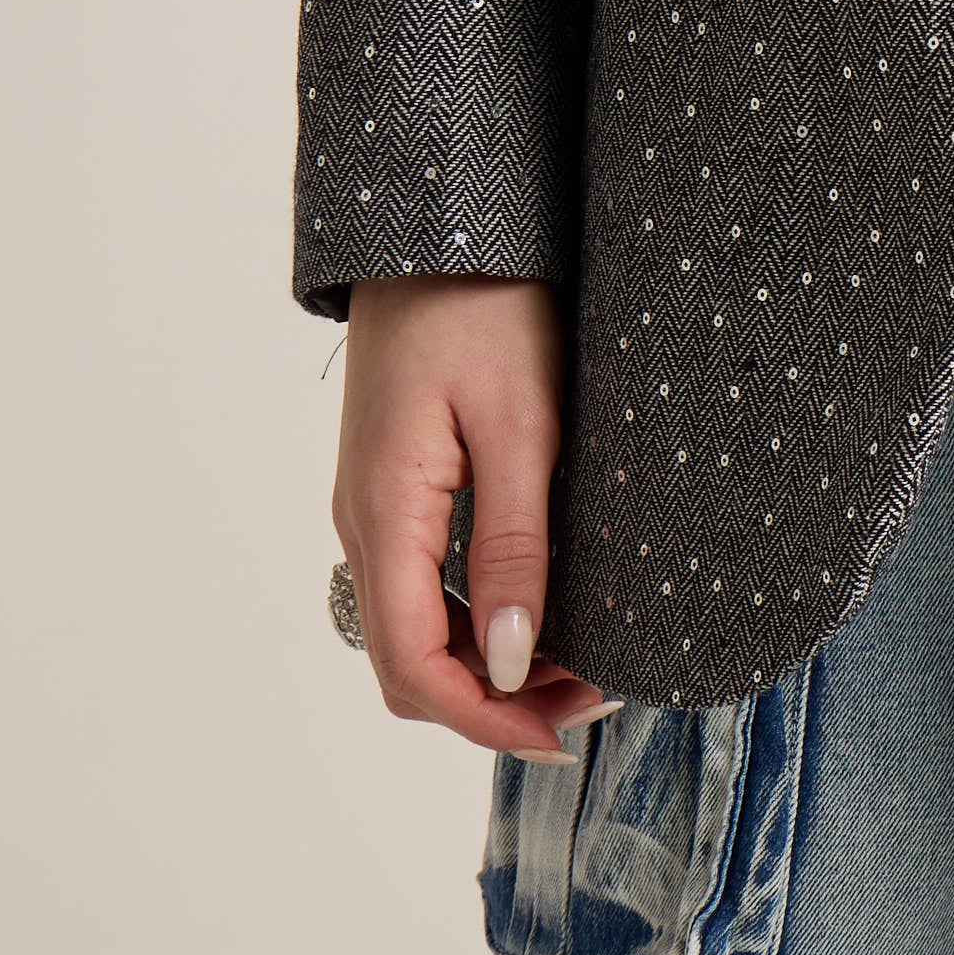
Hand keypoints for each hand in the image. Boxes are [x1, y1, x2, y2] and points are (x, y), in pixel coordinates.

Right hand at [332, 279, 612, 760]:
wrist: (441, 219)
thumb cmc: (485, 306)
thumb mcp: (519, 424)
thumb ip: (512, 545)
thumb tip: (509, 660)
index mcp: (385, 513)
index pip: (413, 666)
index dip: (483, 719)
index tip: (559, 735)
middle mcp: (365, 521)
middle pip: (409, 660)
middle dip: (492, 699)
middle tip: (588, 696)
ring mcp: (374, 501)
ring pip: (416, 624)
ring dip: (488, 659)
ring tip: (579, 655)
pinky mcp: (396, 479)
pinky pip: (422, 580)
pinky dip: (476, 613)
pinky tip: (539, 600)